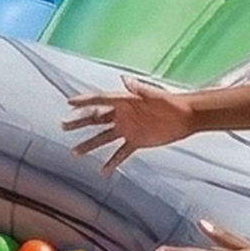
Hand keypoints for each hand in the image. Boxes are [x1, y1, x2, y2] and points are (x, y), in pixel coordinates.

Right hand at [63, 78, 194, 171]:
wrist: (186, 117)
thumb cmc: (171, 102)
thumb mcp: (155, 94)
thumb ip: (139, 88)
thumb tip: (125, 79)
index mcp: (125, 101)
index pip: (100, 100)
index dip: (84, 101)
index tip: (69, 103)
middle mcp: (122, 115)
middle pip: (96, 119)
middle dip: (79, 123)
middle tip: (64, 126)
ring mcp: (128, 129)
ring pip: (104, 138)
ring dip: (90, 144)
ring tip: (75, 151)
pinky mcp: (136, 141)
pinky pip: (121, 153)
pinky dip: (112, 162)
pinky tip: (103, 171)